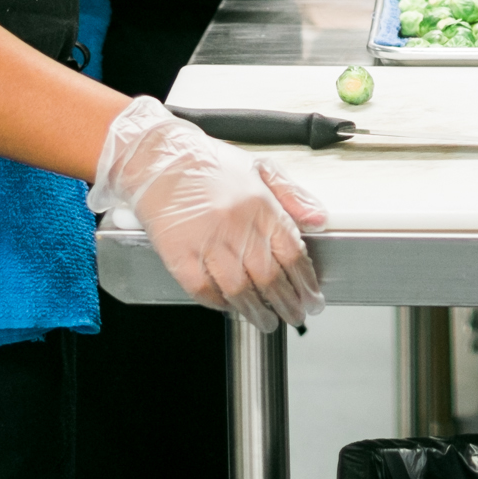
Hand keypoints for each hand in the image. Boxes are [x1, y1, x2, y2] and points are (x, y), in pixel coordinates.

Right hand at [87, 97, 328, 327]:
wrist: (158, 157)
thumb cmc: (206, 163)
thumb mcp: (259, 168)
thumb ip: (292, 195)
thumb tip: (319, 219)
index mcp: (260, 205)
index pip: (293, 253)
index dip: (306, 282)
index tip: (312, 298)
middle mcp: (237, 226)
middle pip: (270, 277)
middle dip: (287, 304)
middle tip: (295, 316)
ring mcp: (207, 242)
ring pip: (239, 289)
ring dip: (256, 311)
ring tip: (267, 321)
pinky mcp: (179, 254)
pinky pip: (203, 289)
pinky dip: (218, 303)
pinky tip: (229, 307)